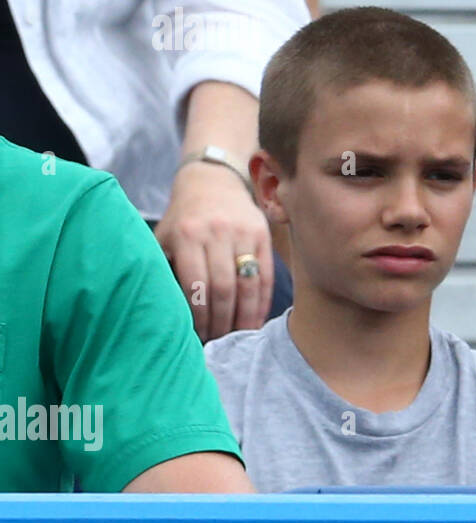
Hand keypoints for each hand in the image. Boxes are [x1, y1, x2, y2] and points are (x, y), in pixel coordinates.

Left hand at [154, 161, 273, 341]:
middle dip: (221, 321)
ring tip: (238, 336)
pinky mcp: (263, 233)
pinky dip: (262, 300)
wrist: (213, 181)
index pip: (195, 285)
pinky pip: (265, 274)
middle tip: (218, 341)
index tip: (197, 336)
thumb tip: (164, 315)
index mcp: (187, 234)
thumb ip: (163, 269)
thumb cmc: (183, 218)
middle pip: (223, 288)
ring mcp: (243, 232)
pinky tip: (256, 318)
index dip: (198, 316)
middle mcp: (217, 232)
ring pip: (247, 284)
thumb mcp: (164, 236)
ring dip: (245, 315)